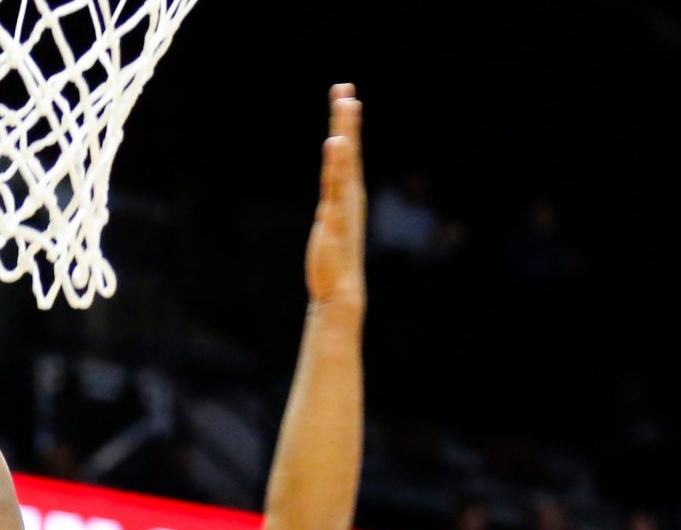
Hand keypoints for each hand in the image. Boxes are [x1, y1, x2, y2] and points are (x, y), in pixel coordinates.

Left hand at [305, 85, 364, 313]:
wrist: (340, 291)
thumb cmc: (333, 261)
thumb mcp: (331, 224)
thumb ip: (331, 207)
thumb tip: (329, 199)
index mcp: (348, 194)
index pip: (348, 152)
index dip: (346, 124)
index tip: (344, 95)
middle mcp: (350, 194)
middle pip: (349, 149)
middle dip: (347, 118)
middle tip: (345, 87)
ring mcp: (345, 205)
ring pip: (345, 161)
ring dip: (346, 132)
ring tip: (346, 105)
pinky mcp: (335, 218)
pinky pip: (336, 185)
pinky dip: (337, 164)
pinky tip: (336, 144)